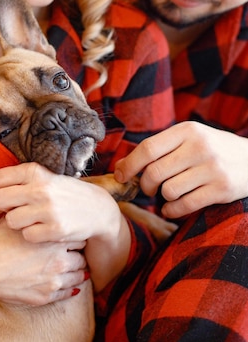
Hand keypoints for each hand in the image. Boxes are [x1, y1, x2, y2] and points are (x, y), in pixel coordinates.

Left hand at [0, 162, 117, 242]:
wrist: (97, 209)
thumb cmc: (64, 194)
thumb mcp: (44, 180)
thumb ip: (18, 184)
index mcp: (34, 171)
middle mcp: (39, 188)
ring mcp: (47, 209)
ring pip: (10, 220)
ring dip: (14, 223)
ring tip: (29, 220)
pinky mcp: (53, 229)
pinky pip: (26, 236)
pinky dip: (29, 236)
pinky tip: (42, 231)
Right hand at [0, 217, 86, 329]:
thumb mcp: (14, 220)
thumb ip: (30, 213)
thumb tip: (35, 203)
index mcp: (54, 239)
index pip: (77, 235)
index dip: (72, 233)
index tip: (68, 233)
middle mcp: (60, 260)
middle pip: (81, 255)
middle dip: (77, 252)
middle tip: (71, 250)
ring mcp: (55, 280)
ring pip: (79, 275)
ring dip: (76, 270)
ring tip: (69, 266)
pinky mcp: (48, 296)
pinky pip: (69, 292)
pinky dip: (70, 287)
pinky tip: (66, 283)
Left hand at [114, 122, 247, 217]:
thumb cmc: (213, 149)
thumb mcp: (190, 139)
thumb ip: (159, 149)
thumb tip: (119, 167)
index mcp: (187, 130)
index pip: (148, 149)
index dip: (129, 165)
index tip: (120, 175)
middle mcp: (200, 147)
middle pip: (154, 172)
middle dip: (145, 186)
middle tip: (148, 189)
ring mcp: (212, 168)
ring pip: (168, 191)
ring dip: (162, 197)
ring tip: (168, 194)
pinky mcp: (222, 189)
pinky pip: (185, 205)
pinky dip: (173, 210)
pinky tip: (172, 208)